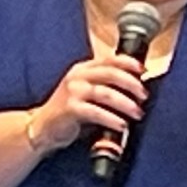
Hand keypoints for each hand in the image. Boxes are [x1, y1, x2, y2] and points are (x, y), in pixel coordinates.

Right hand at [26, 53, 147, 149]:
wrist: (42, 127)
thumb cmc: (69, 112)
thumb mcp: (86, 92)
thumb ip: (105, 86)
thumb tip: (136, 89)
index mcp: (83, 69)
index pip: (109, 59)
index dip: (129, 63)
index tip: (143, 71)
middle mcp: (77, 77)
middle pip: (110, 73)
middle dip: (131, 84)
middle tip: (144, 96)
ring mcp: (72, 92)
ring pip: (106, 93)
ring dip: (126, 103)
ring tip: (137, 113)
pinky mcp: (70, 109)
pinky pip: (96, 112)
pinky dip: (112, 118)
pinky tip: (122, 125)